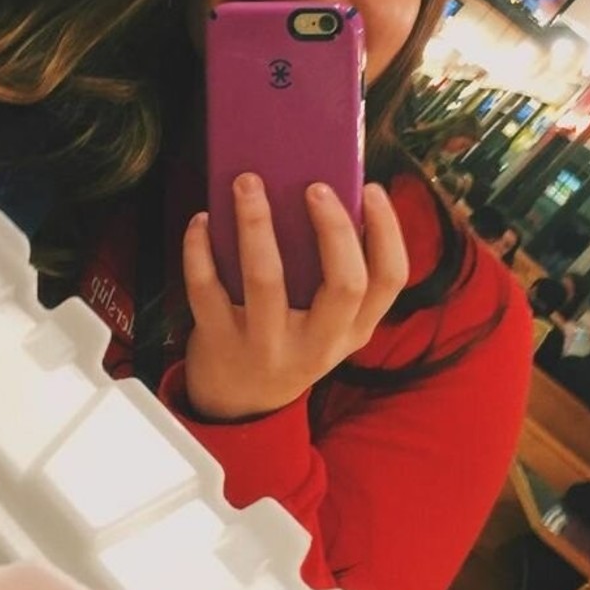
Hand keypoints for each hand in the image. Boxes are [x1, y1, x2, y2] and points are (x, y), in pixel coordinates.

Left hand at [181, 174, 408, 420]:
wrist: (238, 405)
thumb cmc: (288, 342)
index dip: (387, 231)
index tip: (372, 188)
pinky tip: (202, 221)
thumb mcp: (326, 325)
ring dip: (256, 225)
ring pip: (266, 279)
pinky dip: (200, 250)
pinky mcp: (220, 341)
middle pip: (344, 283)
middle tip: (314, 186)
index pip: (389, 281)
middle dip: (332, 228)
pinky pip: (206, 289)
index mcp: (353, 329)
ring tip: (247, 184)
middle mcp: (319, 343)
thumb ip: (333, 277)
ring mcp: (268, 345)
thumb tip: (327, 195)